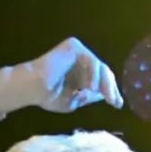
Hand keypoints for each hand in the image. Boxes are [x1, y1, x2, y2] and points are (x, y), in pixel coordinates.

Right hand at [0, 38, 123, 115]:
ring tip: (105, 98)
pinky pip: (90, 59)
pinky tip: (90, 87)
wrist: (34, 88)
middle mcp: (80, 59)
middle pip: (103, 71)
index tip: (116, 104)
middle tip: (115, 102)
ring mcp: (77, 51)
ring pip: (99, 66)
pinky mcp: (74, 46)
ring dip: (104, 84)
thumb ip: (88, 96)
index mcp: (80, 71)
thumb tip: (103, 95)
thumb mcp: (74, 101)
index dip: (110, 91)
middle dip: (111, 87)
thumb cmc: (48, 96)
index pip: (100, 79)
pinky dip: (93, 74)